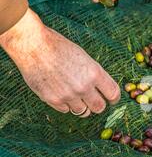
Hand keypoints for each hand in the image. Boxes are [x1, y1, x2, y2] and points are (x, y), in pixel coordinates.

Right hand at [0, 9, 120, 116]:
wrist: (32, 45)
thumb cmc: (59, 47)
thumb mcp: (84, 57)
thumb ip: (94, 75)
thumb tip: (102, 90)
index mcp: (94, 73)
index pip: (113, 94)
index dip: (114, 98)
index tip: (111, 100)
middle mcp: (83, 86)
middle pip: (99, 107)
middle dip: (98, 105)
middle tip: (94, 101)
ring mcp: (68, 95)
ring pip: (83, 112)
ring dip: (82, 106)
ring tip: (76, 96)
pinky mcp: (53, 100)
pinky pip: (66, 110)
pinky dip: (66, 105)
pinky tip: (62, 93)